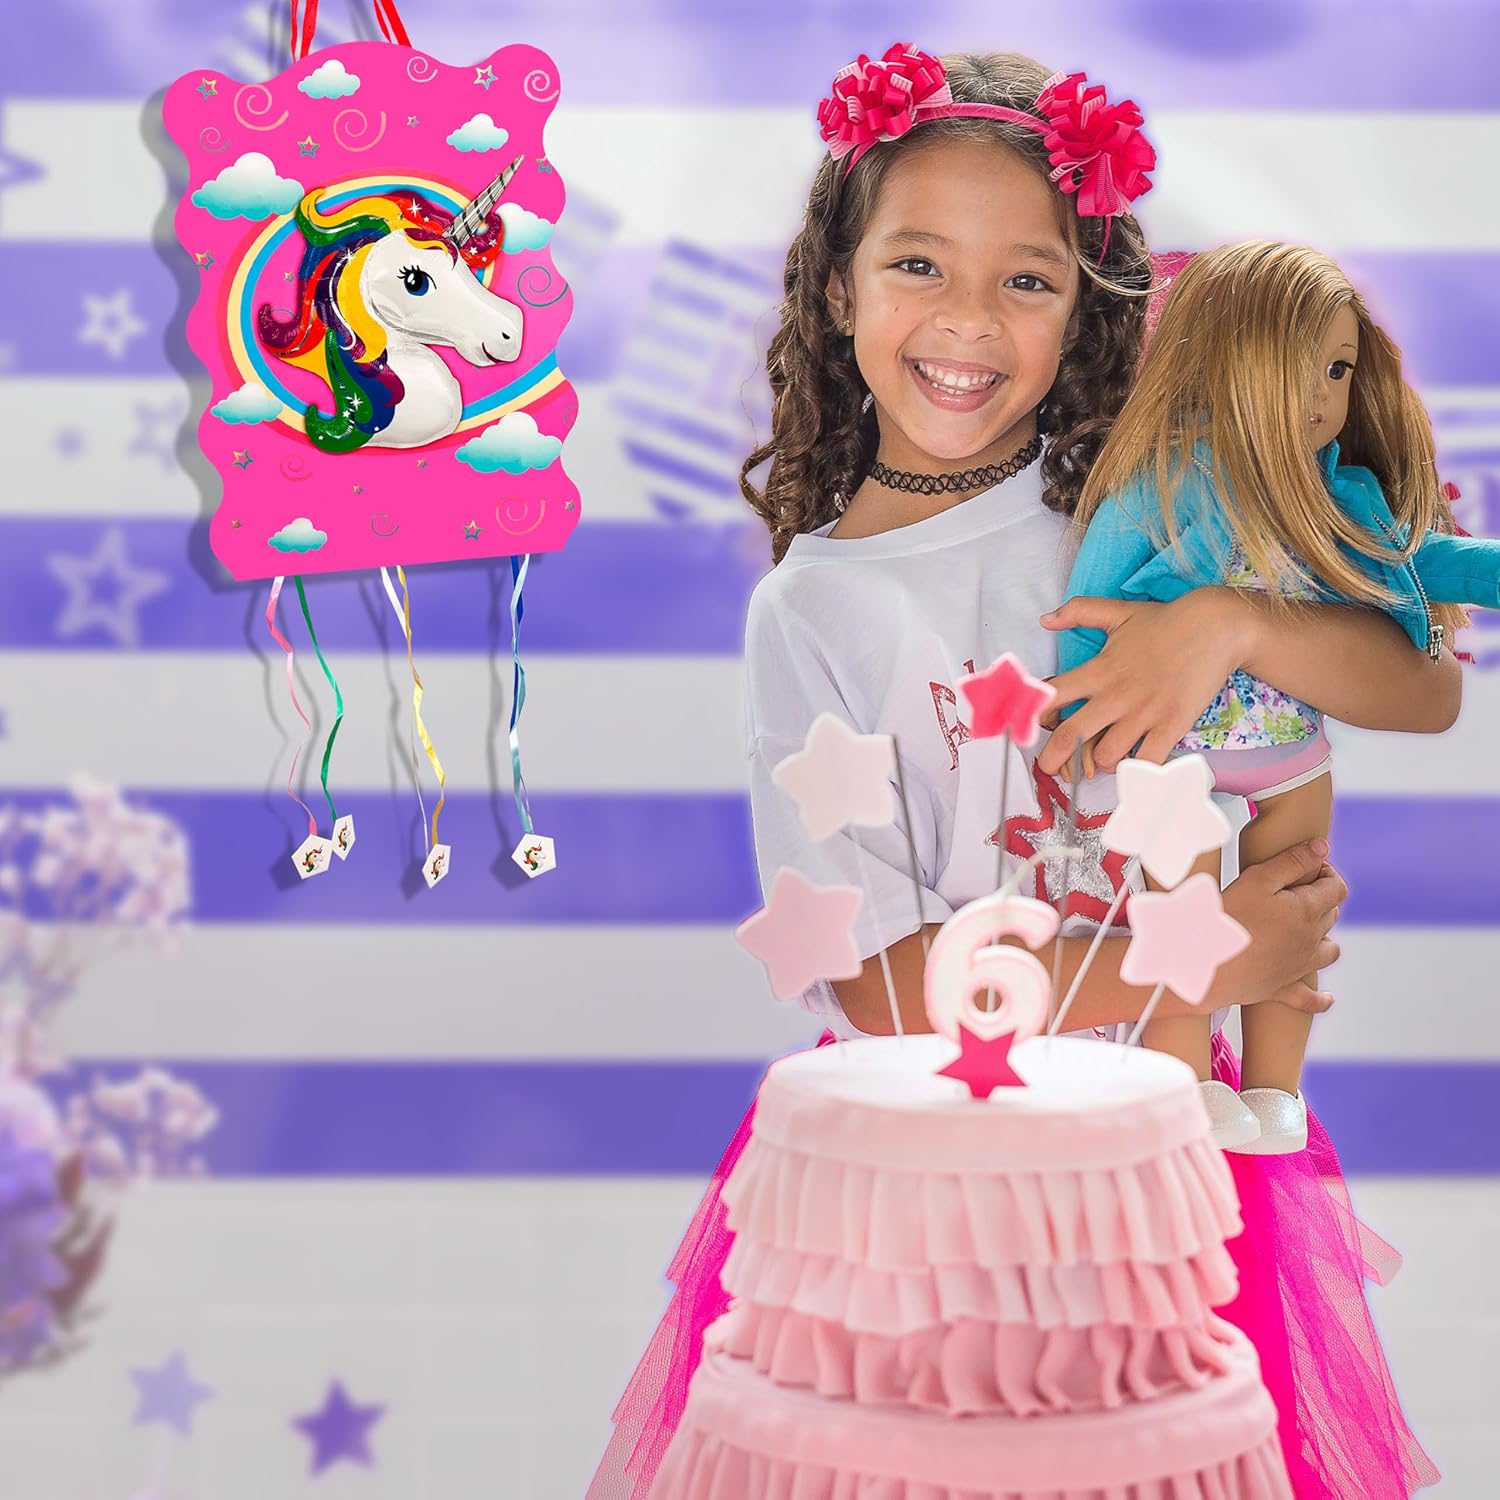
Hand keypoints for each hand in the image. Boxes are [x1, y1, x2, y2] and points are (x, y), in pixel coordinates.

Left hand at [1037, 591, 1252, 776]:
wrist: (1217, 627)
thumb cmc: (1167, 621)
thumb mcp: (1118, 611)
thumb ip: (1079, 612)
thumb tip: (1045, 619)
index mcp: (1098, 670)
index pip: (1052, 697)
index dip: (1035, 715)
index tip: (1034, 726)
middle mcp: (1116, 695)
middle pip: (1070, 736)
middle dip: (1052, 759)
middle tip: (1049, 768)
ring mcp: (1144, 713)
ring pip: (1107, 756)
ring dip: (1101, 764)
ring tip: (1103, 761)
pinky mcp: (1172, 726)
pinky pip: (1147, 762)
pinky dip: (1139, 771)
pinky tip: (1136, 766)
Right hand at [1211, 839, 1345, 1013]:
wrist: (1204, 962)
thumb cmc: (1228, 917)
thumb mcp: (1257, 879)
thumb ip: (1292, 861)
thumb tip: (1323, 849)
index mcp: (1308, 911)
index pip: (1336, 888)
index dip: (1326, 872)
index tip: (1306, 866)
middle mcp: (1311, 941)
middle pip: (1331, 915)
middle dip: (1320, 899)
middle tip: (1293, 890)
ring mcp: (1299, 967)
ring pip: (1329, 952)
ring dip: (1324, 938)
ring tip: (1305, 929)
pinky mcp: (1282, 989)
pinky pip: (1310, 998)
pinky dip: (1320, 998)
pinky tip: (1326, 997)